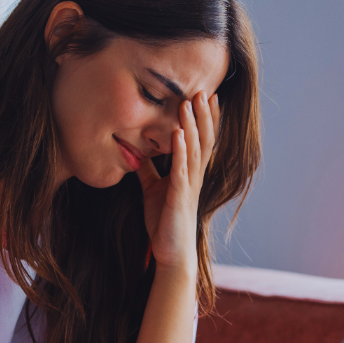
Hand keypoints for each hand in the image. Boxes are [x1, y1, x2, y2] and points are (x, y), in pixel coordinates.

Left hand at [138, 91, 219, 272]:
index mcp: (190, 174)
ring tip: (190, 103)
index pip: (202, 140)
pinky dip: (180, 151)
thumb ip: (148, 170)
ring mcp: (189, 187)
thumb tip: (137, 150)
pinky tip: (179, 134)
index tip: (206, 95)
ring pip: (195, 150)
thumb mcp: (152, 190)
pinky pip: (181, 170)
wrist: (170, 253)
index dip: (206, 118)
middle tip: (203, 89)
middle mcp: (194, 177)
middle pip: (204, 140)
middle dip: (203, 115)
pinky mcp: (180, 198)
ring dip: (192, 126)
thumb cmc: (164, 222)